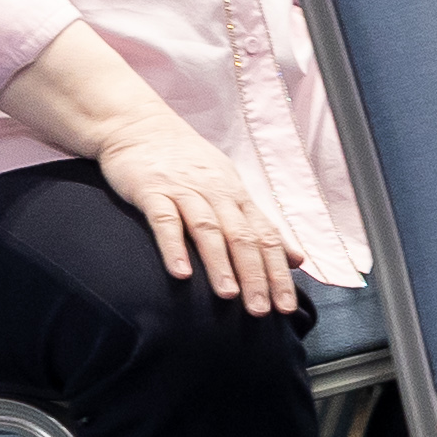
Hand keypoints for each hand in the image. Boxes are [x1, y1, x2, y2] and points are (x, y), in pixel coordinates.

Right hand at [93, 123, 304, 315]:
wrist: (140, 127)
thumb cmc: (187, 163)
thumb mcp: (228, 188)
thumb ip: (259, 224)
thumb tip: (296, 257)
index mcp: (237, 196)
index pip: (266, 238)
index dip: (279, 272)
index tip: (287, 305)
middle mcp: (217, 194)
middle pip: (243, 238)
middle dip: (256, 276)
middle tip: (264, 310)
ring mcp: (185, 191)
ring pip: (209, 230)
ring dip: (221, 265)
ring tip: (229, 296)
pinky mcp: (152, 190)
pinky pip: (165, 220)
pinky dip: (174, 247)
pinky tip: (180, 273)